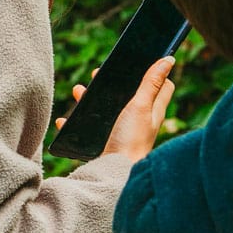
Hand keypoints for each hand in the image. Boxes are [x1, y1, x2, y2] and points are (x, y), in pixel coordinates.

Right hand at [55, 58, 176, 163]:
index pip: (160, 86)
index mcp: (152, 109)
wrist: (115, 174)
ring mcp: (123, 132)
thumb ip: (151, 83)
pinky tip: (64, 121)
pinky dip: (76, 124)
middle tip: (96, 74)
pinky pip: (89, 131)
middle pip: (128, 95)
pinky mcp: (106, 144)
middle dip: (111, 84)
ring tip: (78, 91)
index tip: (137, 64)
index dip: (152, 73)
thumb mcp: (141, 106)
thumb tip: (169, 58)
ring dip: (90, 100)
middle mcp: (140, 120)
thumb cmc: (132, 139)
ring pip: (106, 111)